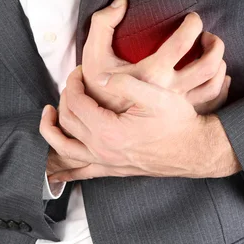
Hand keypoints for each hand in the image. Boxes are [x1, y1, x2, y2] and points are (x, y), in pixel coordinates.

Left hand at [42, 66, 241, 182]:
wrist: (194, 150)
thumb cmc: (178, 122)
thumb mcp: (155, 95)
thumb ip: (124, 84)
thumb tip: (97, 77)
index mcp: (109, 130)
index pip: (76, 102)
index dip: (73, 83)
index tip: (79, 71)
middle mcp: (102, 149)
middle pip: (67, 121)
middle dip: (65, 98)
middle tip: (73, 83)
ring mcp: (106, 162)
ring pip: (65, 148)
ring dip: (52, 130)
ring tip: (48, 115)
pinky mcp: (112, 170)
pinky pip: (81, 172)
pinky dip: (65, 170)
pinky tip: (55, 171)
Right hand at [81, 0, 230, 114]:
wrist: (100, 123)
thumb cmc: (98, 87)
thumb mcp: (93, 53)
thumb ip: (103, 23)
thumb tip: (121, 1)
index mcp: (151, 73)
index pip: (183, 43)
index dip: (193, 24)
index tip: (192, 18)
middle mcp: (169, 90)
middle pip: (208, 65)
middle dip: (214, 44)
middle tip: (206, 35)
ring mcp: (178, 105)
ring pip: (213, 83)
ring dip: (220, 63)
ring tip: (210, 51)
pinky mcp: (182, 114)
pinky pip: (212, 101)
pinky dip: (221, 85)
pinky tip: (217, 75)